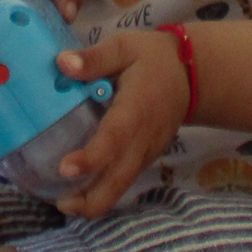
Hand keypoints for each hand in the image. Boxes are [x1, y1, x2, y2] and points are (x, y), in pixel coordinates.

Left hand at [51, 29, 188, 219]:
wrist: (193, 75)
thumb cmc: (152, 58)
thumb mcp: (124, 47)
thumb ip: (95, 58)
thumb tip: (62, 63)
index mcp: (136, 110)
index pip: (114, 138)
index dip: (91, 158)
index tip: (65, 169)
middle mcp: (143, 140)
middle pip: (119, 181)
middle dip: (91, 200)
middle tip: (59, 204)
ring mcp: (147, 153)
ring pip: (122, 186)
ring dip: (94, 201)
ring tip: (62, 202)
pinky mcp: (145, 158)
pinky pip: (124, 181)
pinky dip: (102, 192)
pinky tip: (78, 190)